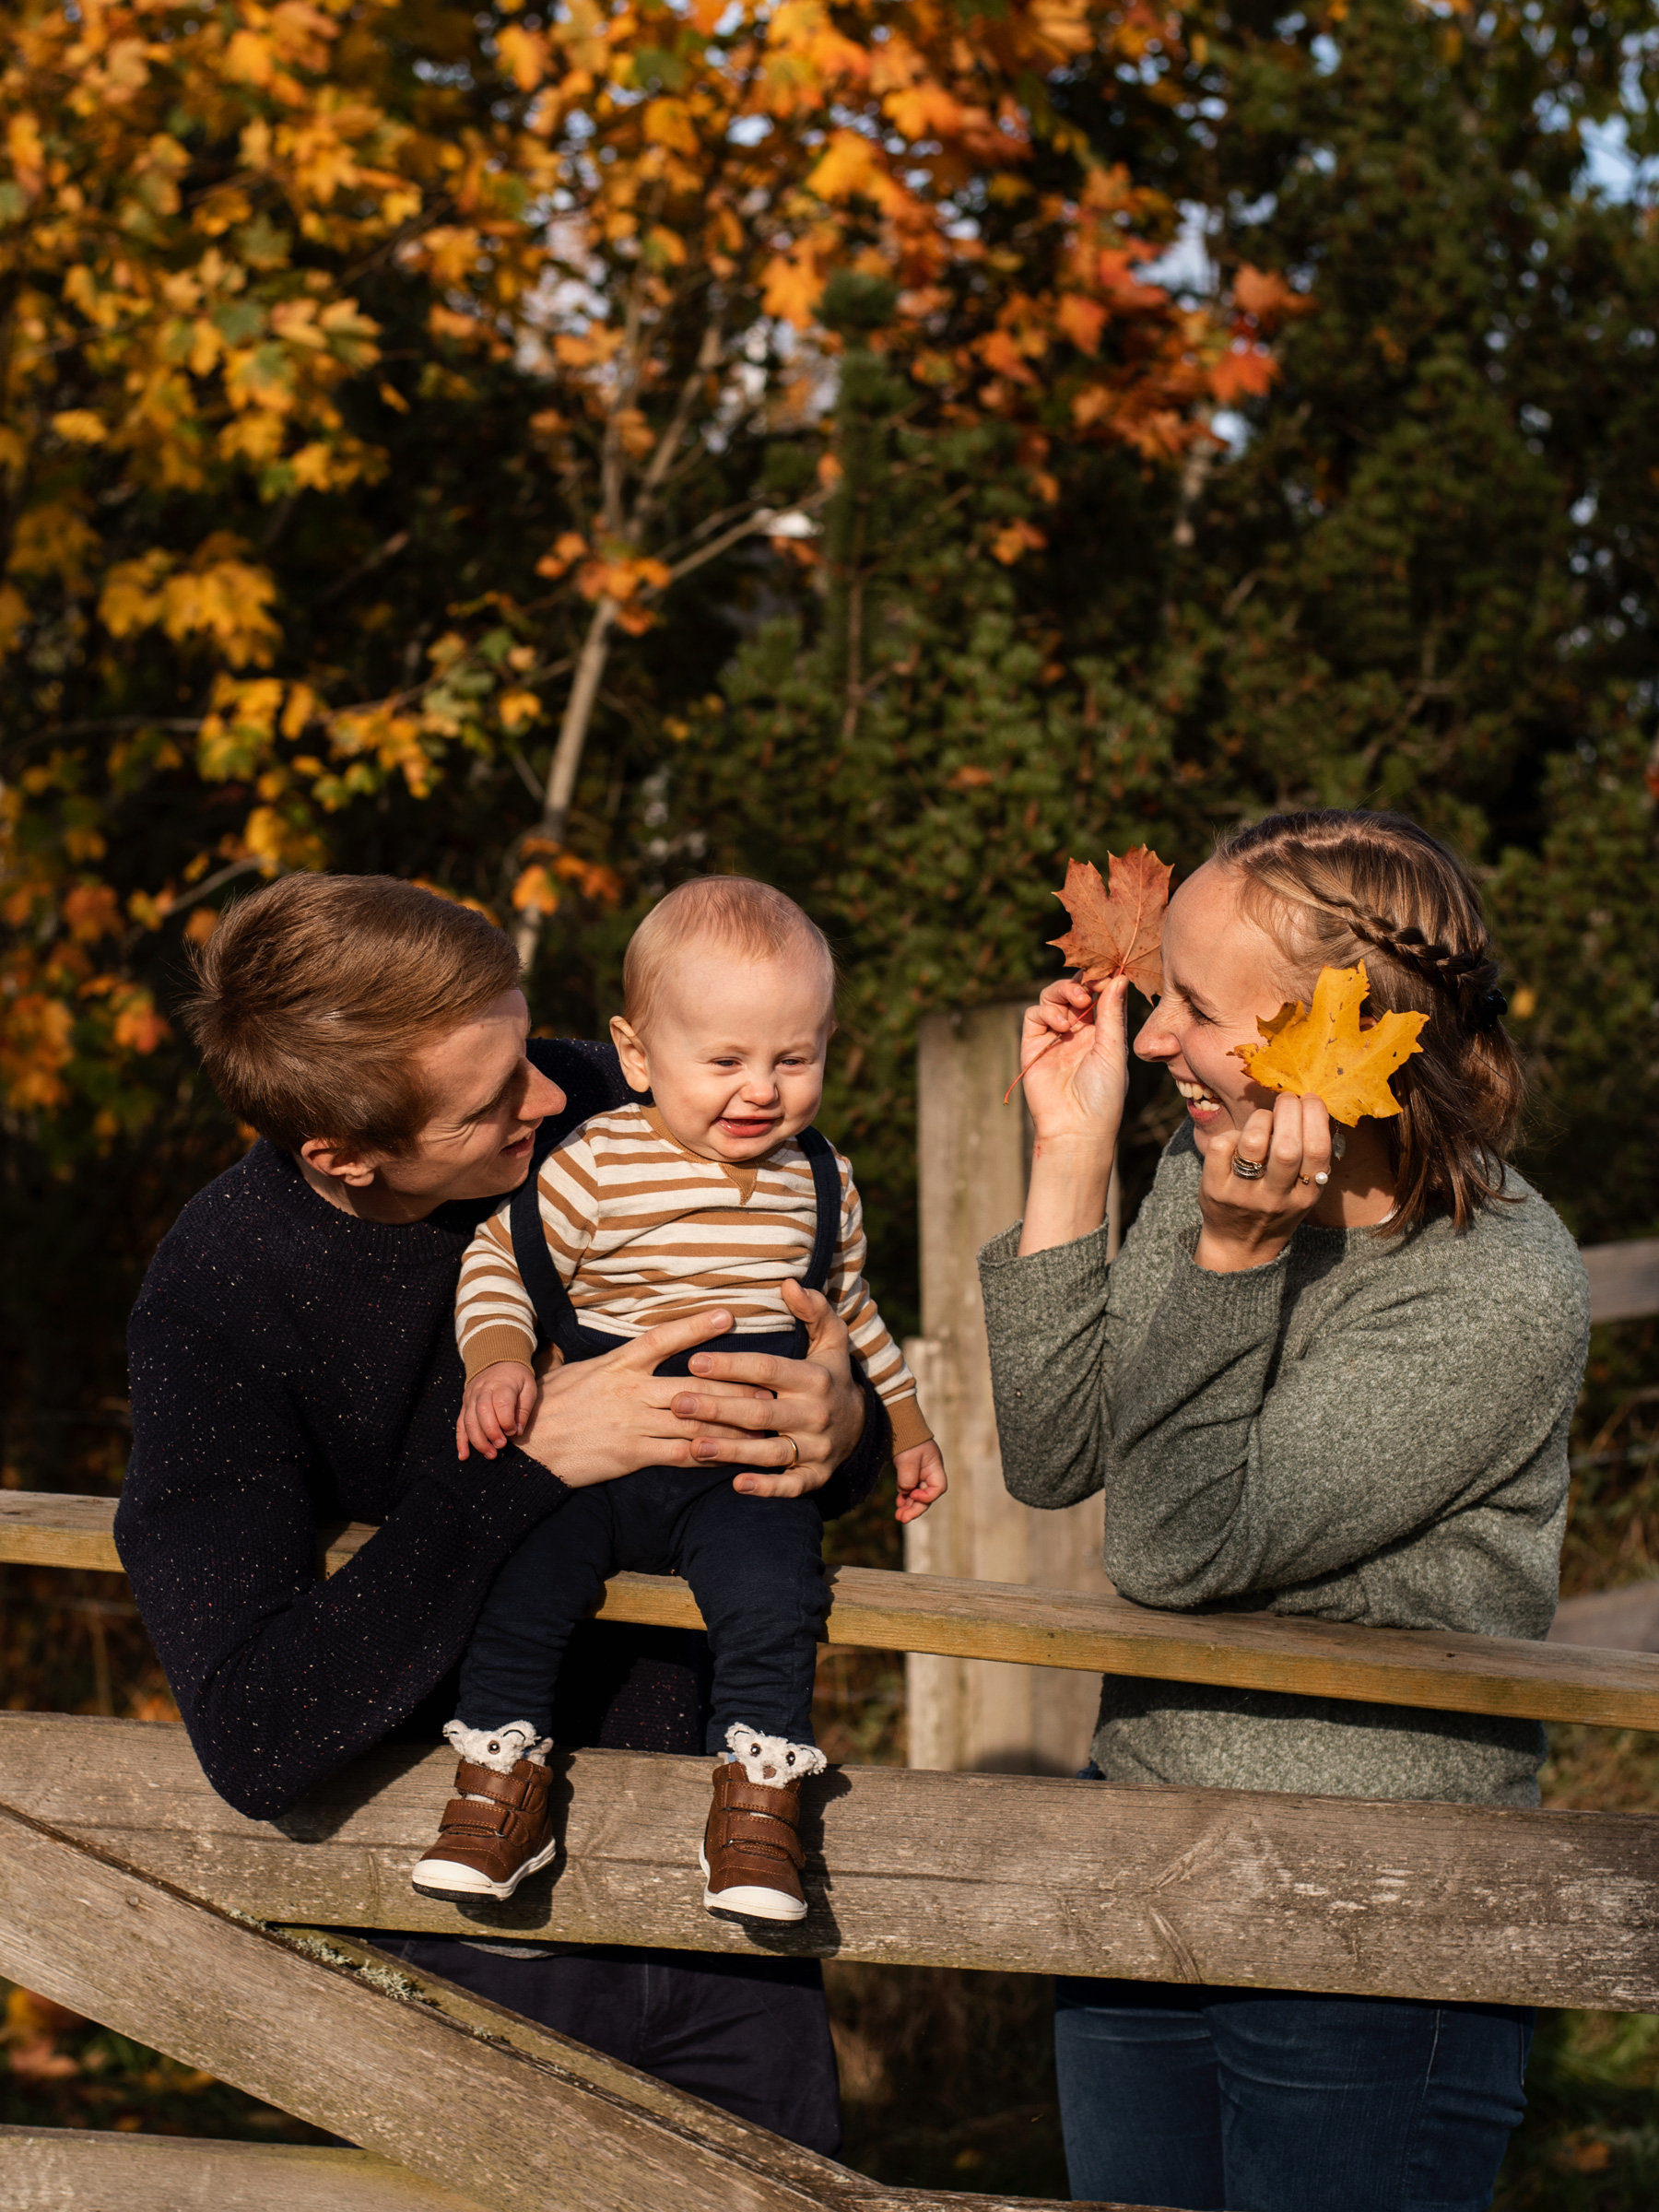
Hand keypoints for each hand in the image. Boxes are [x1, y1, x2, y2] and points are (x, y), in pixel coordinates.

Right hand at [457, 1361, 537, 1461]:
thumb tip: (517, 1431)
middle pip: (482, 1413)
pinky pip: (460, 1424)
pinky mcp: (465, 1406)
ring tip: (490, 1454)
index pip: (501, 1404)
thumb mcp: (528, 1387)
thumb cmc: (516, 1378)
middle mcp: (482, 1391)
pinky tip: (463, 1456)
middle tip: (501, 1446)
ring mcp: (471, 1399)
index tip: (513, 1431)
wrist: (496, 1361)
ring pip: (469, 1421)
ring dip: (478, 1441)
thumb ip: (524, 1409)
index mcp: (501, 1385)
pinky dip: (460, 1441)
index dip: (507, 1421)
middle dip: (491, 1433)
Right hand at [514, 1309, 769, 1486]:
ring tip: (763, 1422)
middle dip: (735, 1386)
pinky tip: (730, 1455)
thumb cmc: (548, 1406)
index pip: (664, 1338)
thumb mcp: (573, 1370)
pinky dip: (706, 1454)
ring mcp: (632, 1424)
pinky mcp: (632, 1455)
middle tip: (770, 1383)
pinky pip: (678, 1454)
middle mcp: (630, 1391)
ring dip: (731, 1423)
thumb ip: (607, 1360)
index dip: (697, 1326)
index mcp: (617, 1364)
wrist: (525, 1449)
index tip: (728, 1316)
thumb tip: (619, 1344)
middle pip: (694, 1385)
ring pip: (693, 1420)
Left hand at [664, 1277, 866, 1497]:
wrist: (862, 1425)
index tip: (695, 1361)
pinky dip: (766, 1487)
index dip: (731, 1365)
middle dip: (718, 1408)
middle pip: (761, 1411)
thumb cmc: (830, 1374)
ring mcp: (818, 1448)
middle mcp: (817, 1413)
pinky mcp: (817, 1476)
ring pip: (771, 1451)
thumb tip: (789, 1283)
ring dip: (732, 1450)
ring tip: (694, 1446)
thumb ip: (812, 1310)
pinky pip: (791, 1486)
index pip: (768, 1369)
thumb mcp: (831, 1339)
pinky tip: (736, 1484)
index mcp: (815, 1378)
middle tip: (678, 1403)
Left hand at [894, 1438, 947, 1523]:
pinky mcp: (910, 1474)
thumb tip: (906, 1492)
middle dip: (915, 1508)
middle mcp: (929, 1473)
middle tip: (903, 1518)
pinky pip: (909, 1490)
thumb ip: (908, 1476)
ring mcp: (920, 1474)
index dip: (926, 1496)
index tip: (912, 1494)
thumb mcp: (908, 1458)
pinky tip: (898, 1504)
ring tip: (899, 1516)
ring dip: (909, 1506)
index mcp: (935, 1467)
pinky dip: (904, 1498)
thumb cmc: (908, 1440)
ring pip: (917, 1496)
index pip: (938, 1488)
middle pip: (927, 1496)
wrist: (900, 1426)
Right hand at [1019, 974, 1130, 1147]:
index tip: (1110, 974)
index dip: (1103, 980)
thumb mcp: (1114, 1051)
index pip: (1101, 995)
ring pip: (1053, 996)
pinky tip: (1061, 1025)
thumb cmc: (1103, 1095)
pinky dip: (1047, 1011)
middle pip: (1076, 989)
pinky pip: (1034, 1015)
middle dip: (1083, 981)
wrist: (1076, 1127)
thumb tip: (1119, 978)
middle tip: (1090, 987)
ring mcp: (1055, 1036)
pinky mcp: (1033, 1044)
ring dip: (1064, 991)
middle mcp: (1079, 1031)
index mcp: (1104, 1032)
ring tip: (1077, 1002)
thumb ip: (1112, 1014)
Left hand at [1195, 1092, 1333, 1273]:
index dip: (1316, 1116)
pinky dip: (1232, 1133)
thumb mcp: (1303, 1192)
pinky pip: (1221, 1146)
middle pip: (1287, 1147)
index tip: (1311, 1099)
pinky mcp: (1214, 1189)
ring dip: (1261, 1119)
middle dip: (1289, 1110)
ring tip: (1263, 1119)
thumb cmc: (1276, 1207)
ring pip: (1253, 1142)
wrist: (1239, 1246)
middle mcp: (1276, 1197)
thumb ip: (1310, 1158)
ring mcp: (1243, 1194)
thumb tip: (1311, 1105)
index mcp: (1305, 1195)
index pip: (1317, 1151)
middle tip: (1287, 1099)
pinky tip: (1238, 1139)